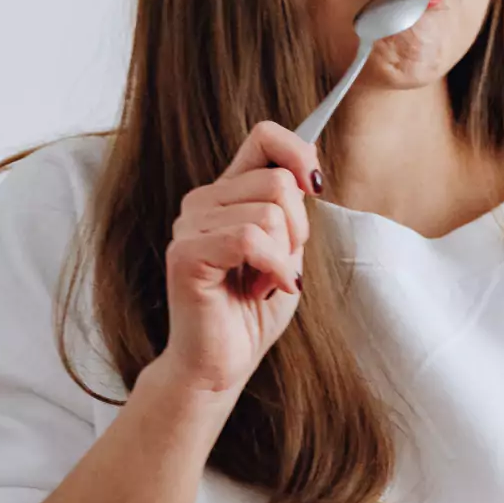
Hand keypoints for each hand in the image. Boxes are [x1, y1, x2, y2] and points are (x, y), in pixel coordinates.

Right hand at [157, 121, 321, 395]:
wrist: (221, 366)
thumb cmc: (252, 313)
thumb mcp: (287, 251)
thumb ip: (292, 208)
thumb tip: (310, 162)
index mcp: (228, 194)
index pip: (264, 137)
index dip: (299, 151)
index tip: (317, 185)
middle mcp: (204, 202)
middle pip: (277, 180)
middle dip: (298, 229)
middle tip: (280, 266)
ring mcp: (189, 226)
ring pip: (267, 211)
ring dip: (283, 257)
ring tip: (265, 283)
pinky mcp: (185, 254)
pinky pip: (249, 239)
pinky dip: (272, 268)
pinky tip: (265, 290)